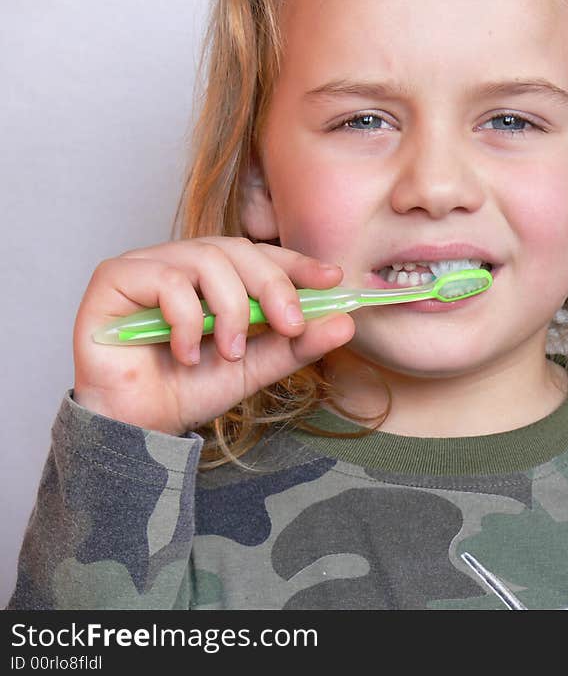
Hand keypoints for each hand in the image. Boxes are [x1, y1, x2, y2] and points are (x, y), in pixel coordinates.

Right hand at [72, 237, 354, 434]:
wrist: (138, 426)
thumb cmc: (189, 390)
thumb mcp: (255, 367)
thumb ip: (296, 344)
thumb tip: (345, 322)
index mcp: (215, 278)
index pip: (261, 255)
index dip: (297, 263)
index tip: (332, 280)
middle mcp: (181, 263)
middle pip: (237, 249)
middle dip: (273, 285)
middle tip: (292, 324)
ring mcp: (147, 266)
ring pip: (206, 258)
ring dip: (230, 308)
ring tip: (230, 351)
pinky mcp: (114, 278)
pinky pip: (165, 278)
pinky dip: (186, 317)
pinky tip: (187, 353)